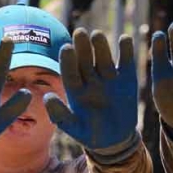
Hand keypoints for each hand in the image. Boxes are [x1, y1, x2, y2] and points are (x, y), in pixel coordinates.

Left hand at [43, 29, 136, 149]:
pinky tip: (125, 39)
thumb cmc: (90, 134)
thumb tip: (46, 98)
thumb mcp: (74, 127)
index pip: (70, 71)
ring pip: (103, 58)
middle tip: (79, 33)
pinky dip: (126, 50)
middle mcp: (90, 79)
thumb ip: (60, 114)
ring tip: (97, 35)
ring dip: (101, 46)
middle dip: (82, 47)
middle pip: (85, 60)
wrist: (115, 139)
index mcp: (75, 88)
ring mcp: (108, 76)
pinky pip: (125, 61)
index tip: (66, 48)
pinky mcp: (126, 77)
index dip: (68, 60)